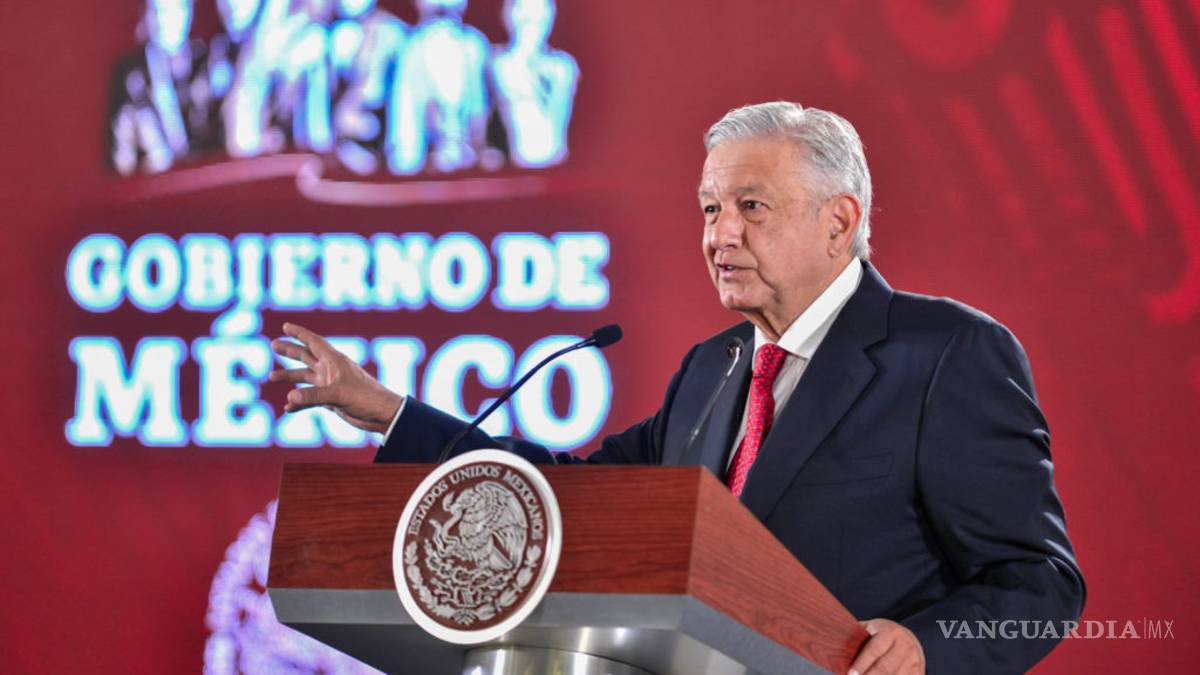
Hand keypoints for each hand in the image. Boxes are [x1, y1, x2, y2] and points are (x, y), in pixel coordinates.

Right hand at [268, 322, 402, 434]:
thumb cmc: (366, 398)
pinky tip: (288, 408)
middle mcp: (331, 371)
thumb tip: (289, 398)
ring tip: (271, 377)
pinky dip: (299, 402)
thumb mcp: (339, 395)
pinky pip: (310, 399)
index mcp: (334, 361)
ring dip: (290, 377)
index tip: (285, 325)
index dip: (299, 333)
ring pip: (305, 378)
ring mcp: (331, 385)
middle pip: (306, 356)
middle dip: (290, 351)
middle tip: (273, 345)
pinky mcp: (332, 400)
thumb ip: (313, 396)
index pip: (314, 342)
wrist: (382, 415)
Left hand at [848, 619, 924, 674]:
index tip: (851, 673)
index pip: (875, 649)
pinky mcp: (919, 673)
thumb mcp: (870, 629)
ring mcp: (914, 661)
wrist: (910, 639)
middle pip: (885, 667)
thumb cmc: (882, 635)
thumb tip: (833, 641)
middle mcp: (906, 646)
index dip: (862, 663)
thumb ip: (856, 635)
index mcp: (891, 632)